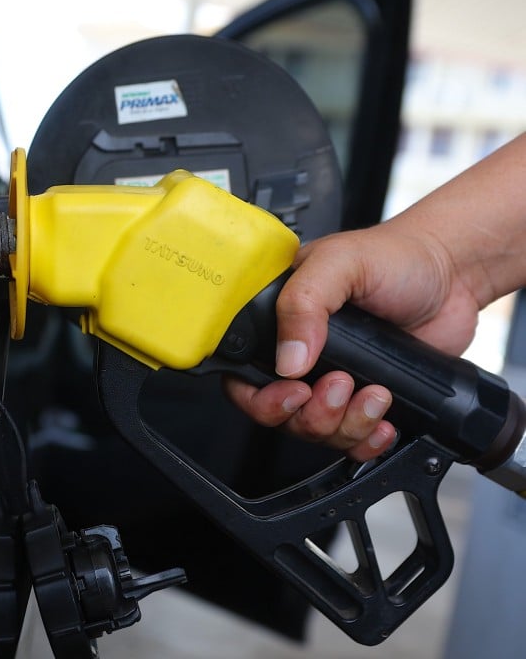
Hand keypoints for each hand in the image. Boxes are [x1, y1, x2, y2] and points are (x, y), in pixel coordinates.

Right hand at [224, 219, 479, 460]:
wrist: (453, 272)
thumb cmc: (395, 256)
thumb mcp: (338, 263)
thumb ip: (303, 304)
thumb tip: (287, 360)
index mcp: (280, 323)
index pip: (244, 377)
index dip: (261, 398)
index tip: (294, 391)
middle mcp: (301, 356)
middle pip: (282, 415)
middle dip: (312, 414)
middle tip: (341, 384)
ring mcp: (334, 380)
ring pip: (318, 432)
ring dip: (347, 424)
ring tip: (375, 393)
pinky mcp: (367, 398)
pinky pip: (353, 441)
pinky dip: (367, 441)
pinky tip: (383, 421)